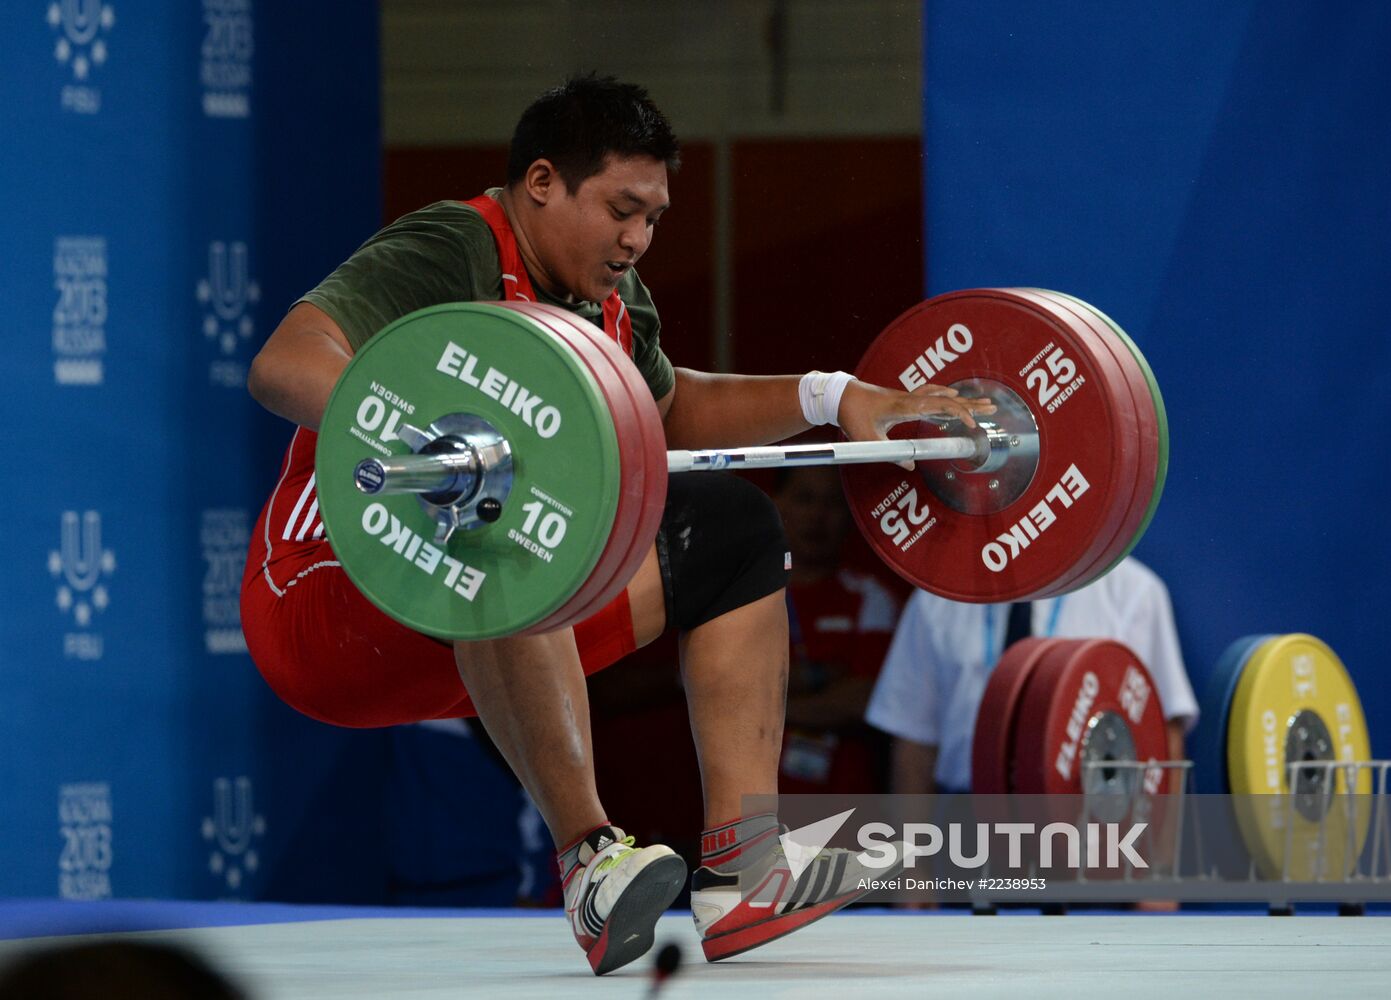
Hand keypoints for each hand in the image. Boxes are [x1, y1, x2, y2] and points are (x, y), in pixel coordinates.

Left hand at [837, 380, 996, 468]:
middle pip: (947, 399)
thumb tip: (911, 465)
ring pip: (942, 396)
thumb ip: (889, 453)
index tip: (972, 425)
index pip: (939, 406)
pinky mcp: (905, 399)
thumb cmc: (853, 416)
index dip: (958, 413)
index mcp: (905, 406)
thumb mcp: (867, 439)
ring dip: (963, 400)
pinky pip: (932, 395)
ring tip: (982, 403)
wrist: (840, 395)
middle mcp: (911, 398)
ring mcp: (909, 397)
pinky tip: (954, 399)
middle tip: (993, 408)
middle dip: (972, 405)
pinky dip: (947, 398)